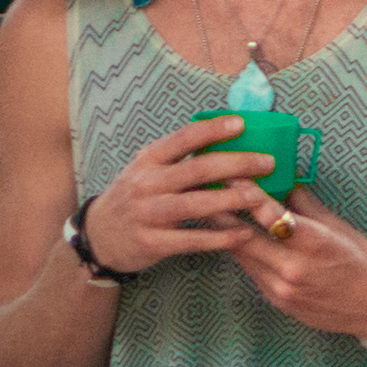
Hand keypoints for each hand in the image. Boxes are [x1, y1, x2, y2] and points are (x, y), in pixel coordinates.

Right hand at [80, 115, 276, 277]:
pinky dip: (220, 237)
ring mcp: (148, 214)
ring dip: (232, 200)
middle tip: (268, 163)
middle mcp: (146, 184)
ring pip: (196, 204)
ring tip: (260, 198)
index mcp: (148, 161)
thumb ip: (178, 158)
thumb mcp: (146, 170)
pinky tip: (244, 234)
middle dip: (236, 164)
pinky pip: (192, 239)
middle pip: (197, 170)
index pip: (182, 139)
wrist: (99, 235)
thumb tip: (226, 139)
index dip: (212, 130)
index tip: (241, 123)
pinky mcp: (152, 242)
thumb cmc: (135, 196)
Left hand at [220, 186, 366, 342]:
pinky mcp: (277, 301)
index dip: (248, 195)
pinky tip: (236, 239)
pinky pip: (252, 272)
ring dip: (227, 233)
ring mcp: (282, 289)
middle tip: (205, 191)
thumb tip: (283, 183)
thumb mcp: (341, 228)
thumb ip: (307, 207)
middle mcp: (294, 269)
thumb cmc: (366, 263)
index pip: (271, 216)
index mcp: (316, 245)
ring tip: (213, 211)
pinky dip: (244, 254)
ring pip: (242, 256)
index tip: (231, 175)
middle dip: (222, 213)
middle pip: (244, 238)